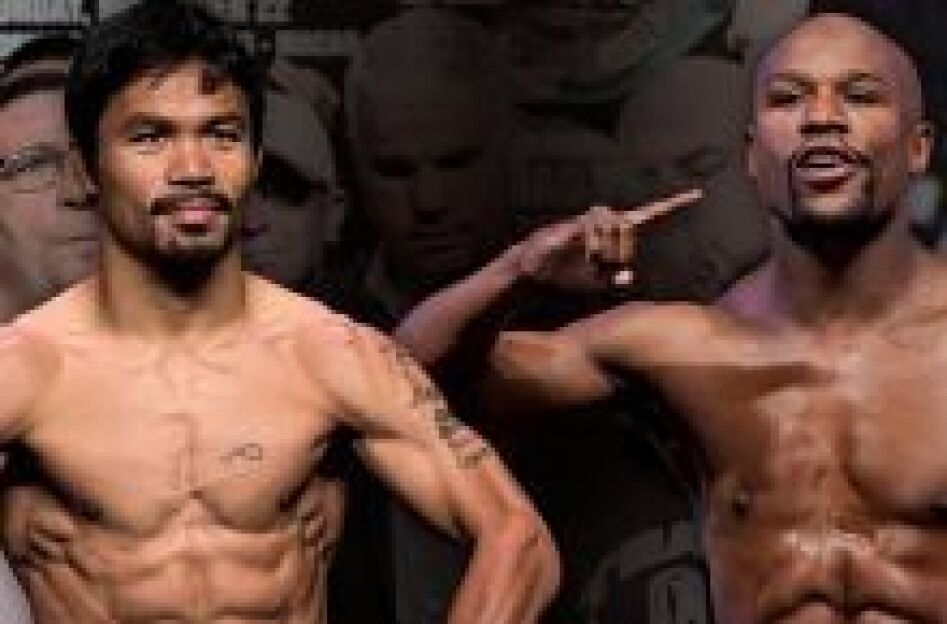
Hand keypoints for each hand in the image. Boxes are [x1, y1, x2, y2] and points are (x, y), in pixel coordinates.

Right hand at [513, 189, 701, 290]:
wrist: (528, 271)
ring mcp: (586, 223)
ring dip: (603, 248)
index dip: (670, 207)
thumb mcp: (592, 282)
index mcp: (610, 236)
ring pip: (611, 230)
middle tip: (598, 262)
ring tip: (585, 259)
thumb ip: (612, 280)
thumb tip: (629, 278)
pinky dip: (589, 244)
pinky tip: (580, 252)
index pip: (647, 217)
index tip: (695, 196)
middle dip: (619, 247)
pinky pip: (590, 232)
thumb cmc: (560, 276)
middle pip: (628, 227)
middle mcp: (601, 223)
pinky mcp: (571, 226)